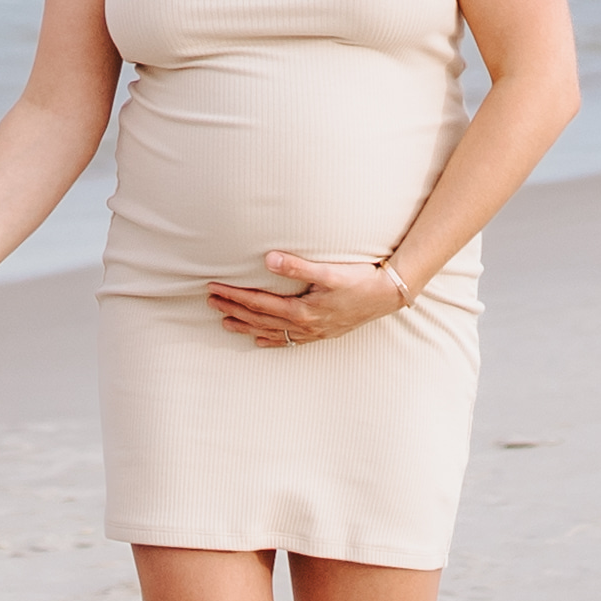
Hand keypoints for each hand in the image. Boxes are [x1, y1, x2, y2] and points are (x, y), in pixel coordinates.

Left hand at [207, 251, 408, 344]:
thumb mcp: (329, 271)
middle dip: (233, 310)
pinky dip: (272, 341)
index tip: (214, 288)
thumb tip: (267, 259)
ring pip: (271, 332)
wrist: (390, 295)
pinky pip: (289, 341)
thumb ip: (297, 266)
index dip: (234, 296)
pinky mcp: (322, 333)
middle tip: (210, 302)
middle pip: (260, 318)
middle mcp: (304, 325)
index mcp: (301, 310)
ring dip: (246, 326)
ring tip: (225, 323)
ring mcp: (313, 332)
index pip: (258, 303)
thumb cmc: (361, 280)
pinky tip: (260, 341)